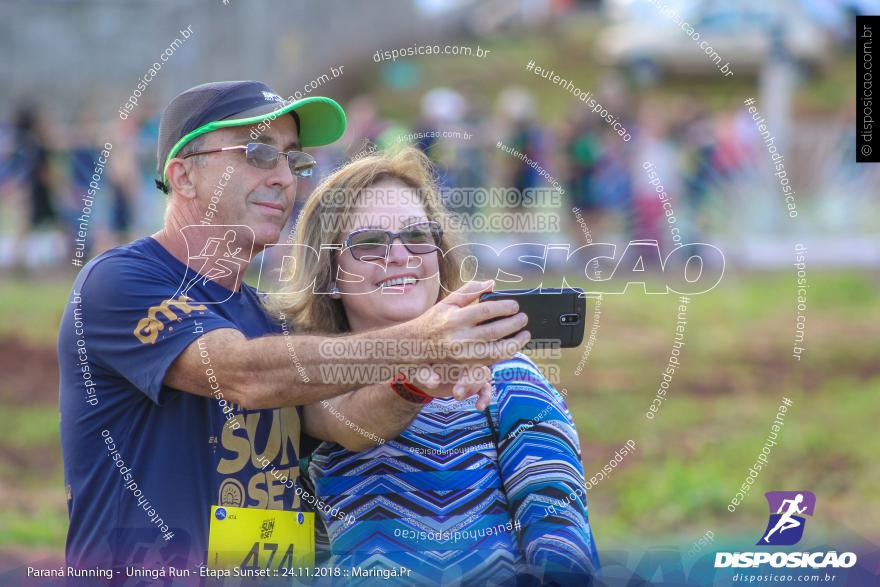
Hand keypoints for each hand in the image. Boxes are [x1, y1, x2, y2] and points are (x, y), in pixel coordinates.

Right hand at [410, 280, 530, 363]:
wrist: (414, 347)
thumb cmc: (434, 321)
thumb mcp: (448, 302)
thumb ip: (470, 291)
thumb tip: (492, 283)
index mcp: (456, 318)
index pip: (487, 310)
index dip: (505, 307)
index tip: (515, 305)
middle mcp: (460, 337)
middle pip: (495, 331)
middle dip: (514, 324)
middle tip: (524, 318)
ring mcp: (464, 354)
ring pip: (497, 351)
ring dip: (516, 343)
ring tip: (525, 334)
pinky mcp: (467, 365)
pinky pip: (492, 360)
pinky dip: (506, 352)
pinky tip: (513, 344)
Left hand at [411, 363, 493, 410]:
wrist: (421, 376)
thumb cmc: (419, 368)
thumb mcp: (418, 370)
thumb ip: (425, 375)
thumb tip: (434, 384)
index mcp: (453, 351)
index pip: (468, 356)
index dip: (466, 372)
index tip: (457, 389)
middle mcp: (465, 358)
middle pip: (478, 367)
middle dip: (470, 383)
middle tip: (457, 395)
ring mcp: (470, 370)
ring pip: (483, 376)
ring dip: (474, 389)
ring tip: (458, 398)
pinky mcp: (472, 382)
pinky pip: (486, 388)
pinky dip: (485, 397)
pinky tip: (479, 407)